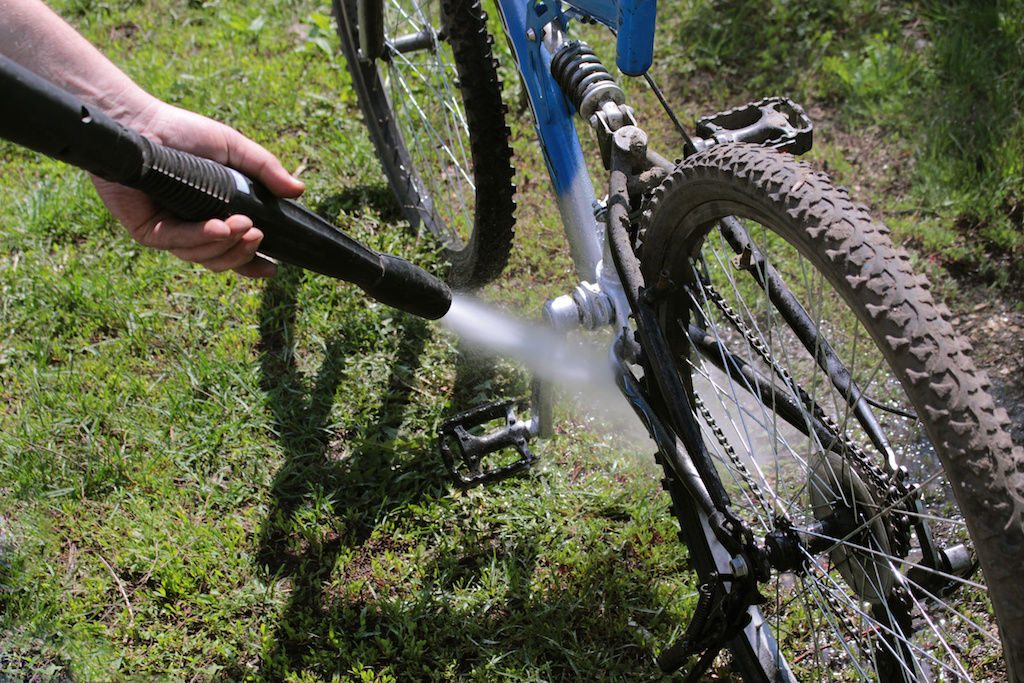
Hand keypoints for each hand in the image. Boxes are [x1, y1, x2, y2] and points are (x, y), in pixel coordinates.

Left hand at [91, 101, 304, 277]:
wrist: (140, 121)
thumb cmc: (183, 132)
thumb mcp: (234, 149)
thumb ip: (266, 170)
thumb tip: (299, 190)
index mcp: (213, 216)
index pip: (235, 250)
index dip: (253, 263)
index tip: (273, 267)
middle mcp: (191, 229)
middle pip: (221, 260)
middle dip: (243, 253)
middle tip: (257, 235)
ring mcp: (168, 232)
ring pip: (202, 257)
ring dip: (226, 247)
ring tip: (242, 227)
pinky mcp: (147, 230)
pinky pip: (178, 243)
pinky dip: (201, 238)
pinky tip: (218, 228)